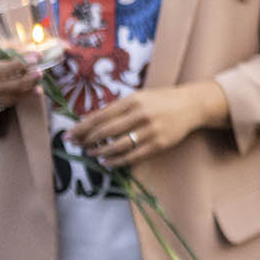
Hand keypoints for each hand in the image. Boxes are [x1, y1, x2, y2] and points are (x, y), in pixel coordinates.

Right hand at [0, 54, 44, 112]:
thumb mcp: (1, 53)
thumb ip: (19, 52)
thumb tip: (39, 55)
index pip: (2, 69)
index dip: (19, 64)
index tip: (35, 59)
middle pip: (10, 85)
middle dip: (27, 79)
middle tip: (40, 72)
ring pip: (15, 95)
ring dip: (30, 87)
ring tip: (39, 78)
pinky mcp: (0, 102)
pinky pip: (16, 100)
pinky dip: (27, 94)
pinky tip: (36, 87)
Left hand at [68, 81, 228, 163]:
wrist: (191, 105)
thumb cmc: (160, 100)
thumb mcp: (139, 97)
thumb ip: (116, 108)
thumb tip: (89, 121)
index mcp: (133, 100)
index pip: (100, 116)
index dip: (82, 127)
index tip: (68, 134)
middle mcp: (140, 114)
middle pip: (105, 131)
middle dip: (87, 140)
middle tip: (76, 145)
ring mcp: (150, 130)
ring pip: (117, 146)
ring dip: (100, 152)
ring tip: (91, 153)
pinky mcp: (158, 144)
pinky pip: (132, 156)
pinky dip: (116, 161)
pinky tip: (107, 162)